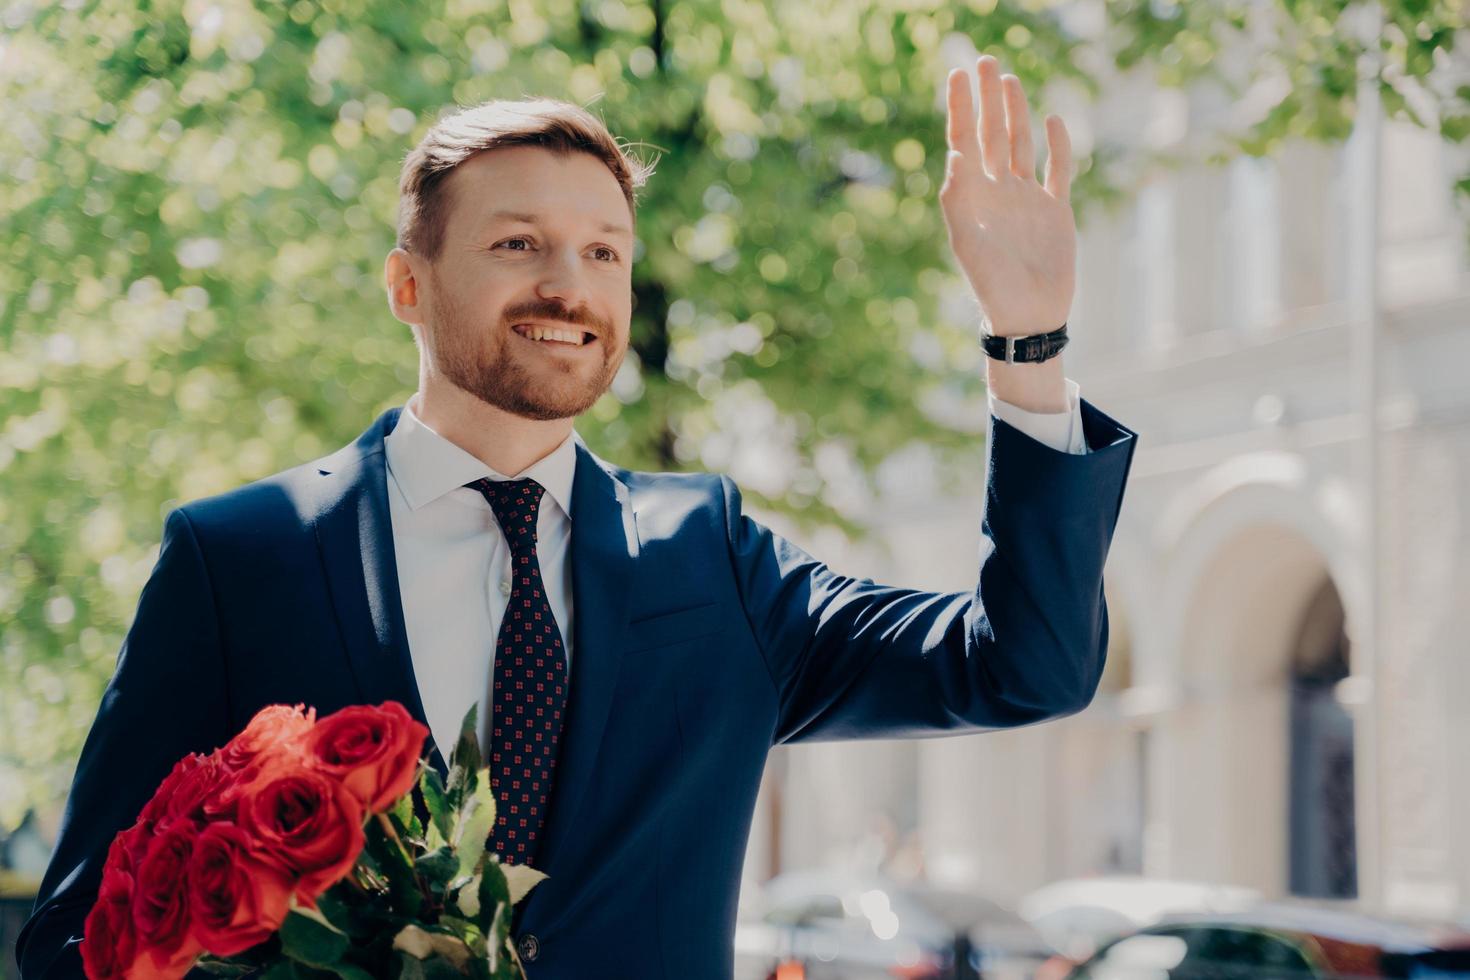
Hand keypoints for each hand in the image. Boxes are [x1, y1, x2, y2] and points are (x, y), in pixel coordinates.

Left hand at [940, 55, 1075, 338]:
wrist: (1029, 316)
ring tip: (1009, 80)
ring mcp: (1027, 199)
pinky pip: (1057, 170)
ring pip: (1021, 144)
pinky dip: (1058, 145)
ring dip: (1015, 112)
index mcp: (972, 197)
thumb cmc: (992, 284)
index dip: (959, 108)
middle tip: (984, 60)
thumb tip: (955, 153)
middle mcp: (998, 192)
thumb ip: (958, 198)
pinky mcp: (1056, 210)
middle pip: (991, 134)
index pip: (964, 141)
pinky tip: (1052, 119)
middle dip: (987, 99)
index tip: (956, 74)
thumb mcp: (967, 241)